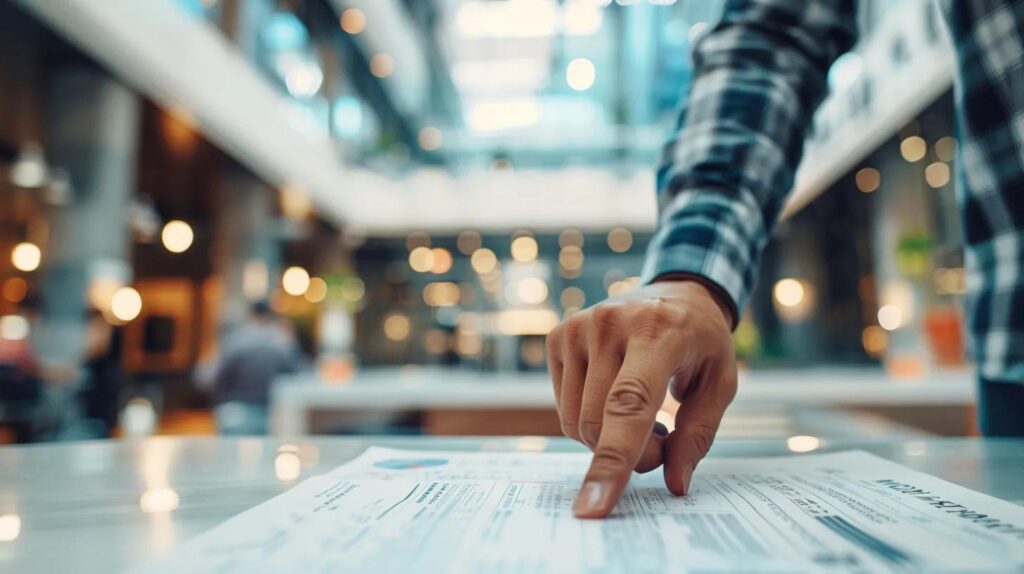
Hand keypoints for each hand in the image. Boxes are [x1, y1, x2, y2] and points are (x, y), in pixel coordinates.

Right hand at [545, 279, 736, 517]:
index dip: (612, 460)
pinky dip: (589, 419)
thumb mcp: (720, 384)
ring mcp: (578, 327)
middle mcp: (610, 324)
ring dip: (608, 438)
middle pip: (596, 424)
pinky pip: (563, 408)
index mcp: (658, 332)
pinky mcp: (558, 336)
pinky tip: (615, 396)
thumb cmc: (702, 343)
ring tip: (642, 413)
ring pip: (575, 423)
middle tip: (663, 442)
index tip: (593, 506)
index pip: (628, 405)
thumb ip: (697, 436)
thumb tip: (675, 485)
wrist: (677, 291)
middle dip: (629, 454)